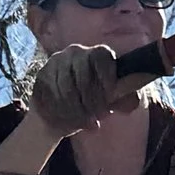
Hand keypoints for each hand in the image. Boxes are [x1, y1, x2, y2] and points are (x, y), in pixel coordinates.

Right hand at [15, 42, 132, 133]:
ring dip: (77, 109)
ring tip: (85, 122)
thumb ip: (123, 101)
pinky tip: (68, 119)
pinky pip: (52, 93)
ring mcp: (56, 62)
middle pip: (84, 74)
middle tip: (98, 116)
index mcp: (96, 54)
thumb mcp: (110, 104)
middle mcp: (76, 52)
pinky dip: (61, 110)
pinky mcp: (42, 74)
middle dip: (92, 100)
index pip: (102, 56)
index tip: (110, 97)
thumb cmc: (92, 104)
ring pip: (67, 86)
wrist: (59, 114)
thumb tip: (131, 103)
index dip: (107, 76)